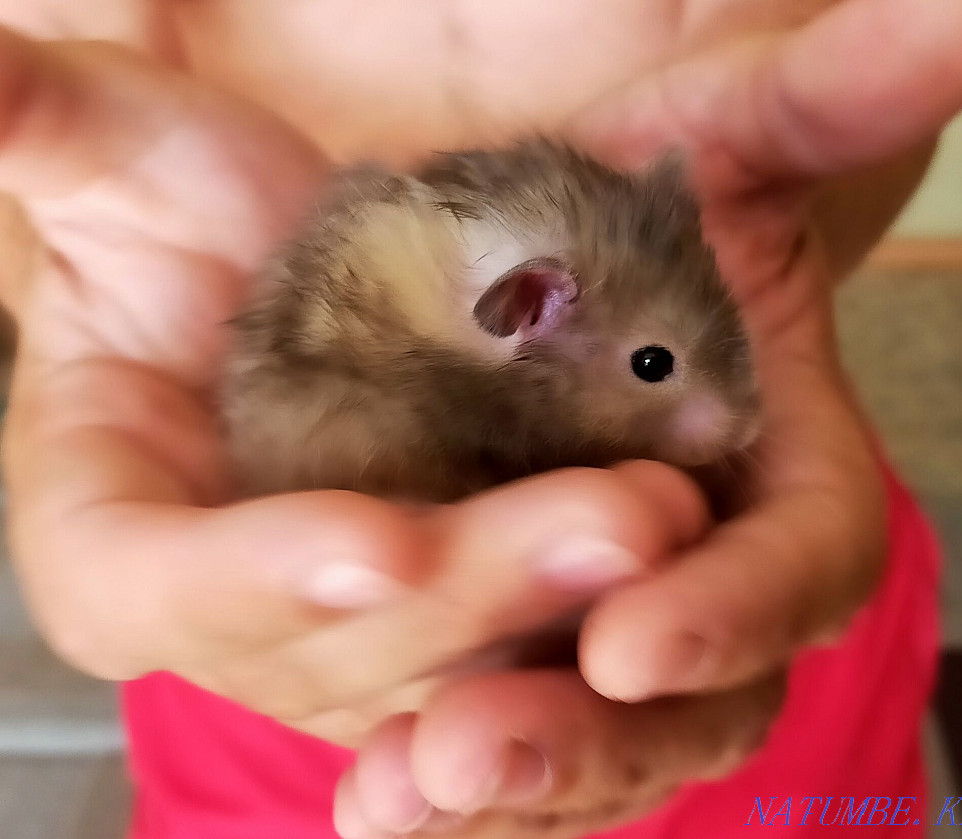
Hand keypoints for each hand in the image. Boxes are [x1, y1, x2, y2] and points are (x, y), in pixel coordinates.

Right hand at [0, 30, 710, 745]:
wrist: (289, 270)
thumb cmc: (186, 222)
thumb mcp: (117, 164)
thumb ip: (41, 129)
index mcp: (120, 535)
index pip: (153, 589)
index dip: (252, 581)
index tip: (371, 544)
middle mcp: (242, 610)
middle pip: (336, 647)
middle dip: (469, 594)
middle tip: (611, 524)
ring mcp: (356, 627)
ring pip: (449, 665)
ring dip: (558, 613)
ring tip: (666, 525)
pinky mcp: (451, 610)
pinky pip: (520, 645)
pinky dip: (591, 628)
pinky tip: (674, 576)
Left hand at [337, 0, 961, 835]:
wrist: (515, 269)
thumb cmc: (614, 208)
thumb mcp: (697, 151)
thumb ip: (812, 106)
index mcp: (772, 475)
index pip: (798, 565)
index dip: (735, 605)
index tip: (636, 636)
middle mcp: (702, 576)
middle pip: (692, 699)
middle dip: (594, 734)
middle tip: (477, 747)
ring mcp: (606, 628)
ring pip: (588, 745)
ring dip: (500, 781)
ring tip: (398, 795)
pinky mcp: (516, 652)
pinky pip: (497, 739)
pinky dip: (440, 777)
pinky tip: (372, 796)